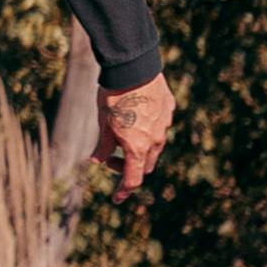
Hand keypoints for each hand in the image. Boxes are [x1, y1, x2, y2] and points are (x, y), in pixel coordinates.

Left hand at [98, 71, 176, 196]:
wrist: (133, 67)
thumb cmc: (113, 97)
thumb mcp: (103, 123)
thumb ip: (103, 145)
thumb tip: (97, 161)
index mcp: (137, 148)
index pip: (133, 179)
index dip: (124, 191)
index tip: (117, 198)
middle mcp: (155, 140)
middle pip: (145, 164)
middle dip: (128, 166)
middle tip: (109, 156)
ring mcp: (164, 124)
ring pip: (154, 146)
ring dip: (139, 148)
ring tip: (121, 134)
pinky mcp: (169, 108)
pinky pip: (160, 125)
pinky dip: (148, 128)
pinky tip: (135, 115)